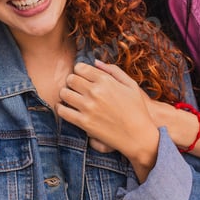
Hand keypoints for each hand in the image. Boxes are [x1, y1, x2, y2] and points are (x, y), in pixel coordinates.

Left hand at [57, 60, 159, 180]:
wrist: (139, 137)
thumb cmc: (137, 110)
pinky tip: (65, 108)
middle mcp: (95, 91)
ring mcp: (88, 107)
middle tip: (75, 87)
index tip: (81, 77)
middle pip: (70, 79)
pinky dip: (60, 108)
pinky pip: (63, 111)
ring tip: (70, 97)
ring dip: (65, 94)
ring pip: (64, 93)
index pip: (80, 67)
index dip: (79, 71)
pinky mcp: (84, 122)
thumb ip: (113, 70)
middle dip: (71, 81)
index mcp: (105, 80)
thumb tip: (95, 62)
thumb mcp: (131, 85)